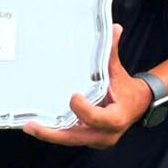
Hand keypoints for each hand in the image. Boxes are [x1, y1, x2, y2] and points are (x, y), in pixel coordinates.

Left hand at [23, 24, 151, 148]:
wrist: (138, 105)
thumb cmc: (126, 89)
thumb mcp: (118, 71)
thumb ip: (112, 51)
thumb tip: (115, 28)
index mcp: (116, 118)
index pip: (98, 118)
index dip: (84, 110)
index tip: (73, 96)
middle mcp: (106, 134)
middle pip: (76, 137)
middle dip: (52, 133)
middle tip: (31, 125)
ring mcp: (96, 140)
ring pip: (70, 140)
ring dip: (49, 134)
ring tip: (29, 126)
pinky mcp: (88, 139)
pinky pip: (70, 138)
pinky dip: (56, 132)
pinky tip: (39, 125)